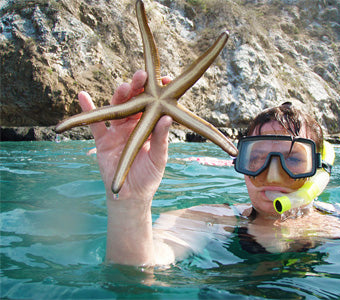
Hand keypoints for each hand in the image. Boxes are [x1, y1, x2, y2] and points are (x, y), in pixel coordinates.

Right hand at [78, 70, 172, 201]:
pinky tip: (83, 96)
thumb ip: (161, 139)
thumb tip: (167, 118)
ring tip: (124, 86)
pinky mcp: (102, 141)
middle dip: (137, 87)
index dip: (157, 92)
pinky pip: (94, 124)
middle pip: (134, 101)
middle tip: (141, 75)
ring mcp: (117, 131)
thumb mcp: (159, 158)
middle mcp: (133, 125)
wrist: (131, 196)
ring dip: (119, 96)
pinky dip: (88, 110)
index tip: (164, 79)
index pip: (153, 105)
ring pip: (116, 108)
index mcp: (149, 126)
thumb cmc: (149, 176)